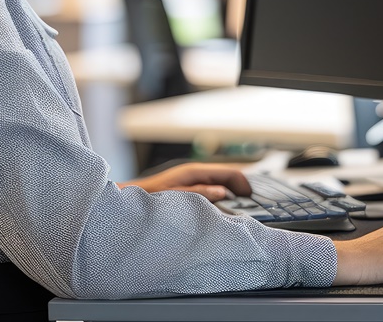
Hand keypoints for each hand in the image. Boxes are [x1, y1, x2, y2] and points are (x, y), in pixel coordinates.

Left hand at [117, 162, 250, 201]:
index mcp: (196, 172)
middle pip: (228, 177)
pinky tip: (222, 210)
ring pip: (221, 183)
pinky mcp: (188, 187)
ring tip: (242, 210)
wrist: (129, 199)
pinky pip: (212, 189)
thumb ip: (200, 194)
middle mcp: (196, 173)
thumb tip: (224, 192)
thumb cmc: (149, 197)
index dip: (245, 185)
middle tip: (254, 206)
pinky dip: (222, 197)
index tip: (254, 200)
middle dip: (242, 189)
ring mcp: (192, 179)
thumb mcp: (176, 197)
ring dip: (232, 194)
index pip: (230, 173)